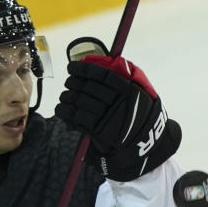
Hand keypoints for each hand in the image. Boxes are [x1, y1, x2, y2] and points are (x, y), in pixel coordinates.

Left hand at [56, 52, 180, 180]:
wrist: (145, 143)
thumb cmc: (140, 116)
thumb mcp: (142, 93)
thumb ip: (127, 78)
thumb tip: (105, 63)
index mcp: (129, 90)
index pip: (100, 75)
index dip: (82, 69)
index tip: (71, 67)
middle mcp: (118, 103)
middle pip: (87, 88)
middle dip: (72, 83)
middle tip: (68, 83)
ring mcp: (109, 118)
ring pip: (79, 102)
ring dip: (66, 98)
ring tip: (64, 97)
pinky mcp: (100, 132)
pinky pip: (77, 118)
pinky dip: (65, 113)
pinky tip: (61, 110)